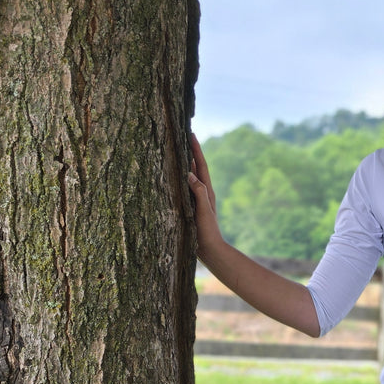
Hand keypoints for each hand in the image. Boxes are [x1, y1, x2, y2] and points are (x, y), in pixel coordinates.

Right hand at [187, 133, 223, 255]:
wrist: (211, 250)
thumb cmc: (207, 231)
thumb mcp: (203, 211)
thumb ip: (198, 192)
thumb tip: (189, 173)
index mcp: (206, 191)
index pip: (200, 165)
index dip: (196, 149)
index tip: (191, 133)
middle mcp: (202, 192)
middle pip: (195, 167)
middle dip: (190, 151)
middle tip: (182, 136)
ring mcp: (197, 199)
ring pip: (189, 176)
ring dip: (184, 163)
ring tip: (176, 150)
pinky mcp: (191, 207)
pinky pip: (184, 187)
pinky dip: (179, 178)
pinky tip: (173, 177)